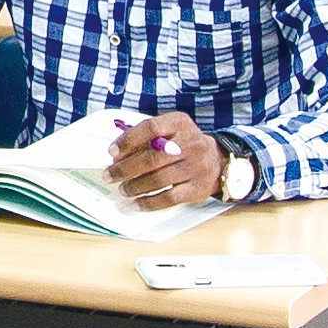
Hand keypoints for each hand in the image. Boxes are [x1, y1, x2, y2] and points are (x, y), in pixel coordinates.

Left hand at [105, 112, 236, 210]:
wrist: (216, 161)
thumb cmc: (183, 145)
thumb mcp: (169, 131)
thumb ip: (146, 138)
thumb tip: (117, 155)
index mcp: (180, 123)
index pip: (151, 128)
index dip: (128, 140)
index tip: (112, 152)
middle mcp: (191, 143)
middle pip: (152, 157)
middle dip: (126, 169)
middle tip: (110, 175)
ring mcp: (197, 166)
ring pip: (159, 179)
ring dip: (135, 186)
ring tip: (123, 189)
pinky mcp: (198, 188)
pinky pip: (169, 198)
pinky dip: (150, 202)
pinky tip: (137, 203)